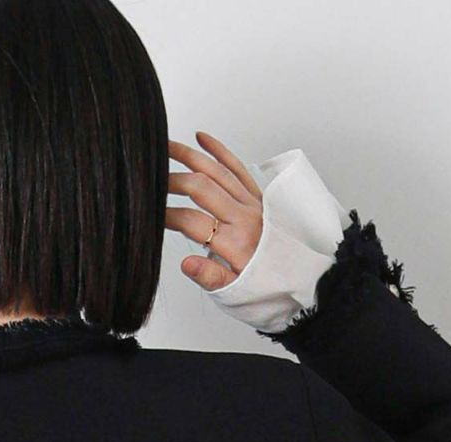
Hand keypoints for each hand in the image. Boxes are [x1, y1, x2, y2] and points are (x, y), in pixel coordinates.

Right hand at [166, 132, 263, 290]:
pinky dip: (219, 150)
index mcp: (236, 243)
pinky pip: (237, 167)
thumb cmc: (265, 287)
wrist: (299, 282)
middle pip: (203, 188)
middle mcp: (245, 216)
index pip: (192, 221)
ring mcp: (253, 202)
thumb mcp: (235, 292)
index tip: (151, 214)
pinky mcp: (259, 196)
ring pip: (218, 171)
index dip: (167, 215)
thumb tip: (186, 263)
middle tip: (151, 179)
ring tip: (167, 147)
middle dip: (173, 180)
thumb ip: (210, 277)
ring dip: (190, 156)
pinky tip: (202, 139)